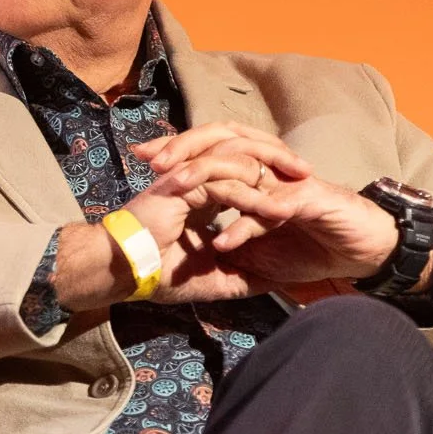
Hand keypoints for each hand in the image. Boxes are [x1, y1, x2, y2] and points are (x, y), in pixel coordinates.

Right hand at [101, 123, 315, 303]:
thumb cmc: (159, 274)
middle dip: (279, 157)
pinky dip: (253, 196)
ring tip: (302, 186)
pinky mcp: (182, 184)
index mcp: (200, 191)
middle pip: (244, 150)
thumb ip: (243, 274)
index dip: (271, 172)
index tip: (301, 185)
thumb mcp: (213, 276)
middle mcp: (194, 176)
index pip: (242, 167)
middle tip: (308, 172)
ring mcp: (187, 176)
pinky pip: (226, 181)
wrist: (123, 272)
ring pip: (238, 158)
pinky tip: (277, 209)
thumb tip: (275, 283)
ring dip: (272, 172)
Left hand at [141, 131, 401, 288]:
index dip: (179, 152)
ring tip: (174, 190)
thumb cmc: (315, 247)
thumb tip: (197, 249)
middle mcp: (269, 172)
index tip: (142, 158)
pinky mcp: (307, 200)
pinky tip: (222, 241)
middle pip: (221, 146)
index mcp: (255, 178)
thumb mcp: (260, 252)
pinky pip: (269, 208)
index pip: (212, 153)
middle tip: (152, 163)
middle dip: (184, 151)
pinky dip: (244, 225)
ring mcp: (288, 183)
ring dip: (206, 178)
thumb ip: (231, 243)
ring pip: (241, 168)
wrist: (366, 252)